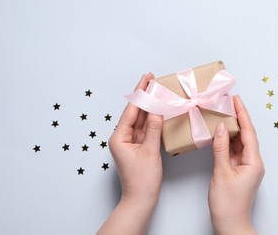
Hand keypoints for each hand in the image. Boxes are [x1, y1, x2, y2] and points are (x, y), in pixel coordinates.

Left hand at [97, 73, 162, 234]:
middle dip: (143, 96)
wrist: (141, 199)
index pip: (131, 110)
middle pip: (135, 112)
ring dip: (149, 105)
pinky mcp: (138, 146)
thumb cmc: (142, 180)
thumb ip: (154, 130)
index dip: (140, 94)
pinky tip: (158, 109)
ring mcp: (130, 142)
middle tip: (151, 79)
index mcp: (119, 137)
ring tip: (156, 90)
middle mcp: (122, 137)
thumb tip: (157, 110)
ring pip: (141, 119)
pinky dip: (152, 119)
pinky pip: (145, 128)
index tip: (146, 79)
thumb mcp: (150, 152)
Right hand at [208, 95, 264, 234]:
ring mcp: (246, 166)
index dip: (242, 114)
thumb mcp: (222, 172)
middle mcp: (253, 162)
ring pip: (239, 141)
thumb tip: (220, 128)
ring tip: (223, 112)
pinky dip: (227, 140)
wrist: (230, 224)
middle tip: (228, 102)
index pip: (248, 132)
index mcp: (254, 161)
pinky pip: (234, 150)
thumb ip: (220, 148)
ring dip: (231, 128)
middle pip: (245, 134)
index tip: (236, 100)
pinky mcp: (239, 170)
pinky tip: (220, 132)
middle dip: (238, 117)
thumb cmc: (228, 204)